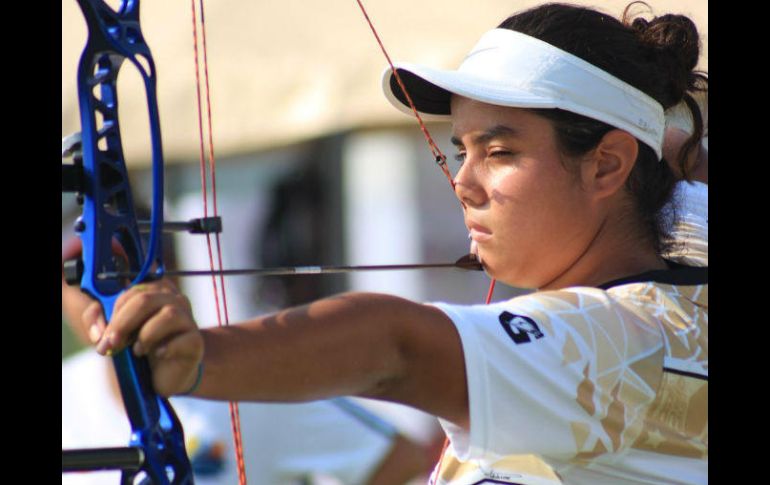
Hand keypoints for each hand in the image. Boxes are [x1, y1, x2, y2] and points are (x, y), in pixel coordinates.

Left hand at [84, 279, 203, 396]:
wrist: (167, 374)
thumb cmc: (142, 348)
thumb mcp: (115, 332)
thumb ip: (97, 321)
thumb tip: (98, 330)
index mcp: (155, 292)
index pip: (131, 293)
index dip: (114, 314)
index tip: (104, 338)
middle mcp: (175, 300)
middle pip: (145, 300)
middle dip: (123, 324)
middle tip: (112, 345)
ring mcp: (188, 320)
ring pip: (169, 314)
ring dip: (146, 335)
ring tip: (138, 351)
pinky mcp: (195, 341)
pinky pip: (183, 339)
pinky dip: (166, 348)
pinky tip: (159, 354)